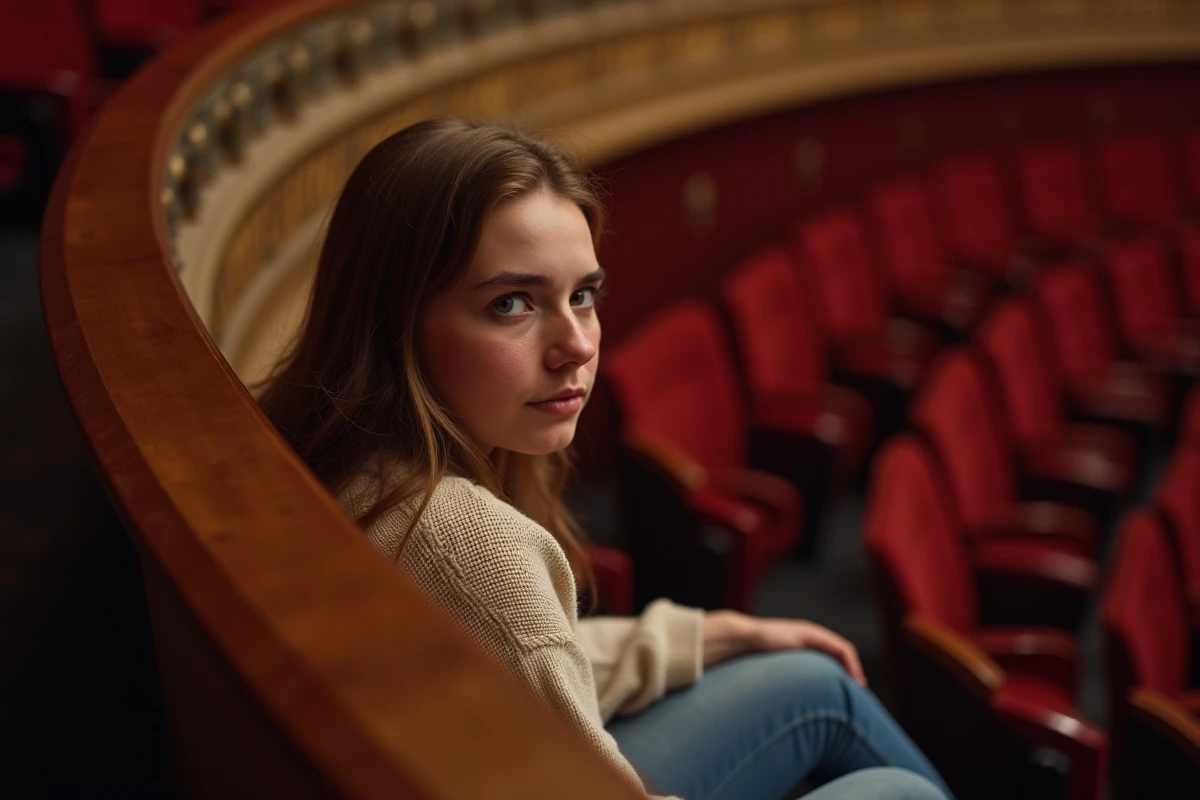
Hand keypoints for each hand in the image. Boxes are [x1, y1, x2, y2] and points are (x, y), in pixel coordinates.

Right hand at [701, 610, 866, 685]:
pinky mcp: (812, 634)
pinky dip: (850, 662)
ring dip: (853, 669)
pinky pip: (840, 647)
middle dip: (850, 672)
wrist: (742, 639)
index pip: (828, 657)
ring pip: (842, 650)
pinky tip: (852, 677)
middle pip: (838, 653)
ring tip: (859, 686)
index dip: (841, 672)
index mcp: (799, 645)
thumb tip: (785, 704)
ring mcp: (810, 633)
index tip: (848, 691)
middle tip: (859, 692)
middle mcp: (808, 636)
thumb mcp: (774, 673)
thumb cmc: (750, 659)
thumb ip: (784, 681)